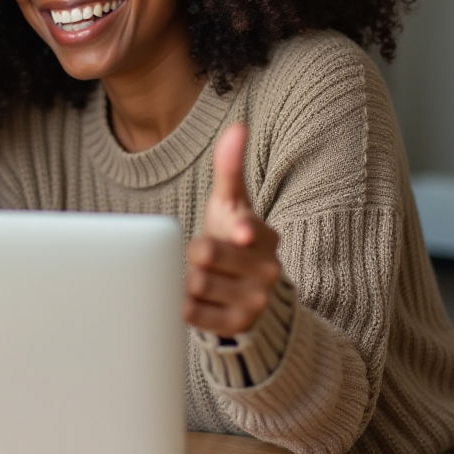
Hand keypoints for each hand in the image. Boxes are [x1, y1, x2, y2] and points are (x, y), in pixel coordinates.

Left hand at [184, 122, 281, 336]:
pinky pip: (194, 314)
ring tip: (202, 277)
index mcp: (264, 235)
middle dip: (193, 253)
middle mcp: (267, 269)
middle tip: (202, 256)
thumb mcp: (229, 203)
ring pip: (196, 284)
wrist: (242, 291)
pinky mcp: (238, 326)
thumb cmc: (229, 237)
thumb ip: (230, 168)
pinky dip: (186, 306)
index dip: (242, 230)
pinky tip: (196, 300)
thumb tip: (238, 127)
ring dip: (187, 280)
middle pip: (204, 253)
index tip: (241, 232)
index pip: (248, 229)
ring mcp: (255, 300)